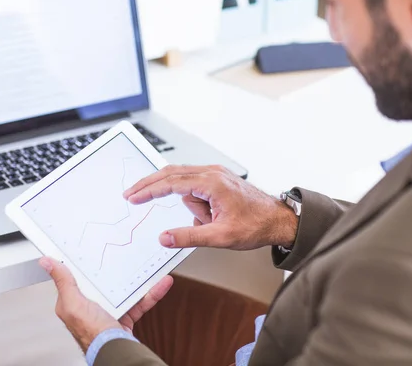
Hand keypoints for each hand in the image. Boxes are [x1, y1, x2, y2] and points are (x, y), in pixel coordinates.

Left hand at [40, 257, 173, 351]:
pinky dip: (151, 292)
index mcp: (75, 300)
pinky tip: (160, 283)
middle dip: (117, 267)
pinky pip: (140, 300)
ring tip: (147, 266)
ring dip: (139, 279)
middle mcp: (92, 304)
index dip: (85, 261)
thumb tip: (46, 262)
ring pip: (126, 288)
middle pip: (105, 280)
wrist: (114, 349)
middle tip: (125, 252)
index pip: (79, 275)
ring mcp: (110, 310)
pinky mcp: (126, 315)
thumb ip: (63, 282)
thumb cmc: (91, 332)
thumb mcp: (73, 303)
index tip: (93, 247)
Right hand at [124, 165, 297, 249]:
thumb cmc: (256, 225)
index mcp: (212, 183)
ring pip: (186, 185)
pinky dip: (194, 202)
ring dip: (192, 208)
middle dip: (152, 186)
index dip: (149, 190)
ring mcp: (216, 174)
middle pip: (172, 174)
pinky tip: (209, 217)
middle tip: (132, 194)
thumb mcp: (220, 237)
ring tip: (211, 222)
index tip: (133, 196)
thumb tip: (165, 238)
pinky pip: (196, 186)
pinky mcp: (219, 180)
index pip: (171, 183)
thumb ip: (189, 237)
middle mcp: (213, 173)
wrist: (278, 220)